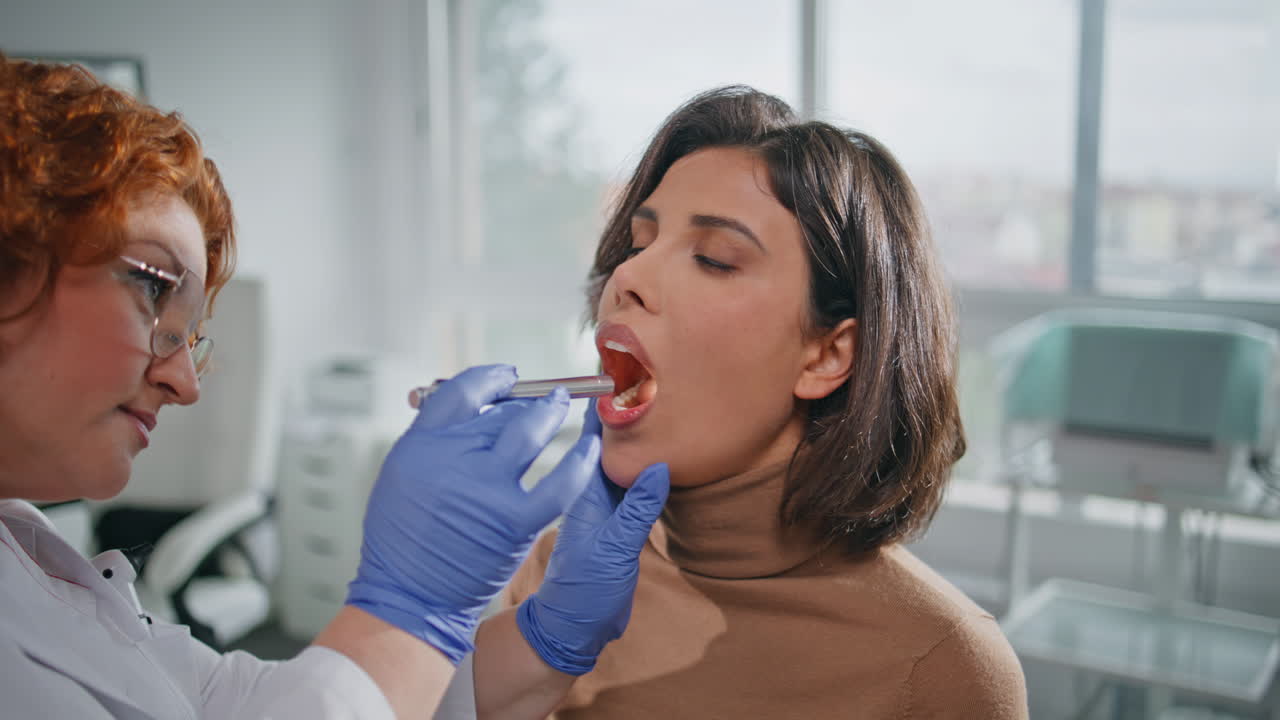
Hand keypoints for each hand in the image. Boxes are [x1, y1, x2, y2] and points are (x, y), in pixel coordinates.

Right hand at [345, 365, 598, 663]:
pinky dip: (578, 462)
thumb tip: (476, 406)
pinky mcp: (515, 520)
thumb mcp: (402, 473)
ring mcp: (486, 487)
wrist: (410, 594)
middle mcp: (452, 458)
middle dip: (524, 402)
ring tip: (561, 404)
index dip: (489, 379)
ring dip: (550, 413)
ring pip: (530, 432)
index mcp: (420, 443)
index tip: (506, 378)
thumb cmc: (404, 535)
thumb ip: (435, 436)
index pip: (461, 391)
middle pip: (500, 411)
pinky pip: (558, 482)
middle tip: (542, 399)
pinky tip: (589, 449)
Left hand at [515, 403, 669, 674]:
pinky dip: (634, 466)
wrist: (573, 628)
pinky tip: (650, 455)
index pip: (593, 440)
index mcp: (586, 495)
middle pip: (604, 444)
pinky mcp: (611, 524)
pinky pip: (621, 485)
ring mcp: (600, 508)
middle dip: (618, 413)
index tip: (618, 375)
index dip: (605, 408)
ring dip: (626, 437)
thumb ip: (638, 510)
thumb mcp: (616, 550)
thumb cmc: (585, 592)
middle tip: (638, 378)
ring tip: (644, 406)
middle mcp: (590, 495)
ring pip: (613, 462)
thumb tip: (658, 467)